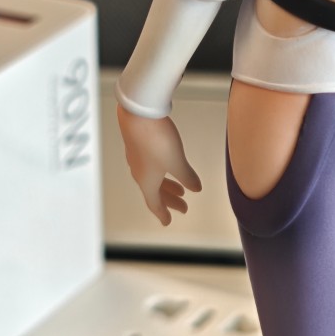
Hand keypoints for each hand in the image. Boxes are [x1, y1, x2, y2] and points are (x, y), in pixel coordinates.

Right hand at [116, 105, 202, 225]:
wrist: (138, 114)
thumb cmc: (156, 140)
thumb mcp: (177, 162)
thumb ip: (187, 177)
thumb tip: (196, 188)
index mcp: (147, 182)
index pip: (154, 203)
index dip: (163, 213)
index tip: (168, 221)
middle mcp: (140, 172)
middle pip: (155, 192)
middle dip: (170, 200)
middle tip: (184, 207)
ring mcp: (138, 158)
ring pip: (154, 178)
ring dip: (168, 185)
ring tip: (182, 189)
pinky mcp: (139, 144)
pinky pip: (151, 165)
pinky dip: (162, 171)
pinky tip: (169, 165)